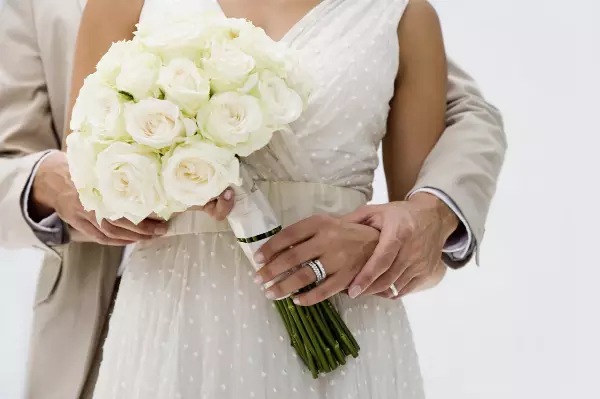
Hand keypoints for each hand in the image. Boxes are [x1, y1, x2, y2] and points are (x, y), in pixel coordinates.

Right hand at [32, 152, 166, 244]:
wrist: (52, 178)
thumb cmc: (82, 170)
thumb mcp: (99, 167)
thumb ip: (119, 175)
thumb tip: (152, 176)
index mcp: (98, 188)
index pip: (125, 208)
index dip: (144, 218)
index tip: (162, 218)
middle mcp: (90, 204)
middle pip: (120, 224)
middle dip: (144, 230)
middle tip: (162, 230)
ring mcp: (83, 217)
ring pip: (111, 233)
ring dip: (134, 237)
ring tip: (152, 236)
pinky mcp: (79, 224)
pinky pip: (101, 238)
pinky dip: (118, 241)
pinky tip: (132, 240)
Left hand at [252, 214, 378, 305]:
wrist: (379, 242)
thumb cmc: (345, 233)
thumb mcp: (325, 224)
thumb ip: (304, 234)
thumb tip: (274, 249)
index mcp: (320, 223)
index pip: (288, 235)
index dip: (270, 248)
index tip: (256, 259)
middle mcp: (328, 240)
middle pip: (292, 257)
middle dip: (271, 270)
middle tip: (258, 279)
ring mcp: (339, 259)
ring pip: (305, 276)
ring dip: (284, 286)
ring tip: (270, 293)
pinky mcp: (349, 277)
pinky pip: (324, 291)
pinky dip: (308, 298)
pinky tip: (296, 300)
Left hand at [343, 192, 457, 298]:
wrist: (434, 217)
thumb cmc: (400, 214)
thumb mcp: (376, 210)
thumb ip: (354, 219)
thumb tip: (330, 228)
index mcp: (398, 233)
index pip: (381, 260)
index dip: (366, 277)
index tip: (352, 290)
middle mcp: (412, 251)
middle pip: (387, 279)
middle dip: (367, 290)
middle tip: (351, 292)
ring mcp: (421, 264)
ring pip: (395, 288)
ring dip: (377, 292)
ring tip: (362, 291)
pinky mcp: (426, 273)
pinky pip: (405, 290)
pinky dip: (390, 293)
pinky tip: (378, 289)